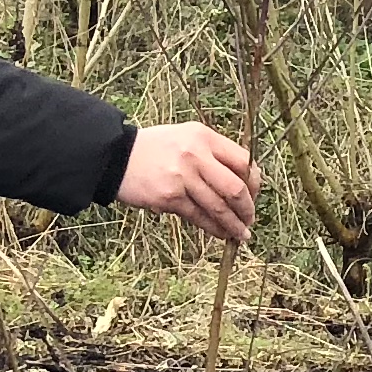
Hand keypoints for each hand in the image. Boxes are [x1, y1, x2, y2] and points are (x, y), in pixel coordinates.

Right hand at [119, 122, 256, 243]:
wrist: (116, 156)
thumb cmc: (156, 149)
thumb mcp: (187, 138)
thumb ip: (213, 153)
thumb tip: (244, 180)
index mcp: (205, 137)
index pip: (243, 161)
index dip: (254, 182)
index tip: (255, 194)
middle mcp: (196, 155)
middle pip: (235, 187)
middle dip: (248, 207)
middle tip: (250, 218)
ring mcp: (183, 177)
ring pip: (218, 206)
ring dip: (234, 224)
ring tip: (242, 233)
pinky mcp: (169, 197)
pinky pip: (199, 217)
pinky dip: (214, 228)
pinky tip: (221, 234)